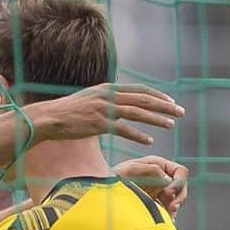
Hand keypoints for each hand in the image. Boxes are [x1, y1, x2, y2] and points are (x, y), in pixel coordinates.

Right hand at [28, 83, 183, 145]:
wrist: (48, 118)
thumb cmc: (66, 113)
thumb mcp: (88, 100)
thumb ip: (103, 101)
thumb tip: (114, 107)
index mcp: (107, 88)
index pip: (139, 89)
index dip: (157, 95)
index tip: (171, 102)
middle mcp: (108, 96)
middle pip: (144, 99)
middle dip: (165, 106)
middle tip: (181, 112)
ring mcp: (104, 109)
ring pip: (138, 112)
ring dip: (157, 119)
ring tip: (171, 125)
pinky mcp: (98, 124)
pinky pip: (123, 129)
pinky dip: (138, 135)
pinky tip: (149, 141)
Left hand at [114, 155, 188, 216]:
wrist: (105, 192)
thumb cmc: (115, 177)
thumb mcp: (130, 169)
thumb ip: (150, 169)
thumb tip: (168, 179)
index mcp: (159, 165)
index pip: (180, 171)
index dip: (178, 182)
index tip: (168, 193)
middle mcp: (161, 176)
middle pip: (181, 187)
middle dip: (180, 197)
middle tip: (172, 208)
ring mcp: (159, 189)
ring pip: (176, 199)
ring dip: (175, 208)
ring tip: (169, 216)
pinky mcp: (155, 202)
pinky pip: (168, 209)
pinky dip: (169, 215)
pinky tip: (166, 220)